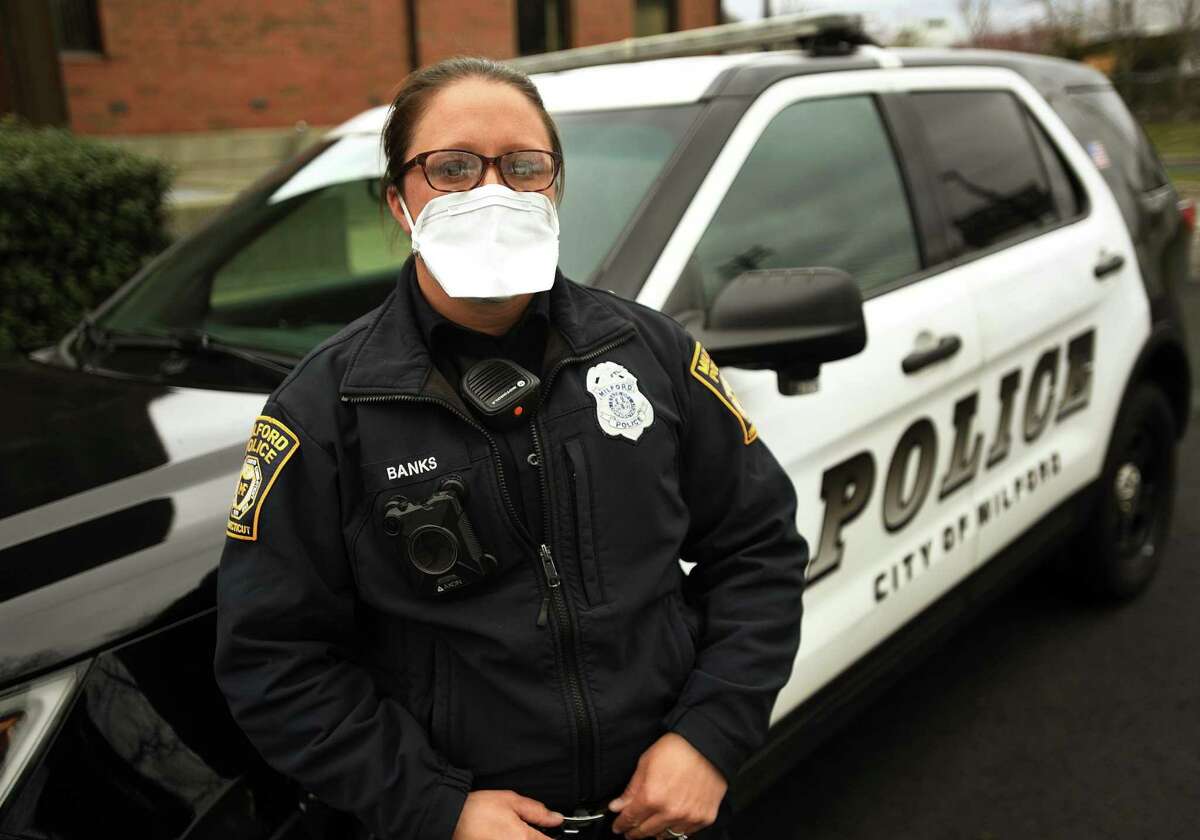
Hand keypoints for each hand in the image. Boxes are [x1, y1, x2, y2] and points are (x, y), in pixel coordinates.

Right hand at [451, 789, 563, 839]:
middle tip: (531, 830)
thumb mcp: (511, 801)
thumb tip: (555, 818)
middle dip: (536, 837)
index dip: (553, 835)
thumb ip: (537, 811)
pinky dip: (511, 839)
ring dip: (524, 838)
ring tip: (512, 831)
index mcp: (524, 838)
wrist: (452, 820)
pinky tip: (504, 835)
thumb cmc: (477, 810)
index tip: (551, 831)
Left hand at [608, 732, 726, 838]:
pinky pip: (686, 833)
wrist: (707, 744)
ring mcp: (689, 817)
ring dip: (655, 832)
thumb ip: (631, 789)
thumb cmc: (677, 749)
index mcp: (652, 797)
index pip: (630, 819)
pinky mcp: (704, 817)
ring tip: (650, 827)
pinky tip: (671, 823)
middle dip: (634, 831)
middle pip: (645, 831)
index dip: (621, 824)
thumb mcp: (646, 763)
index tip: (618, 826)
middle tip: (630, 831)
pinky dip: (676, 829)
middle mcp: (670, 811)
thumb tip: (617, 806)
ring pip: (666, 836)